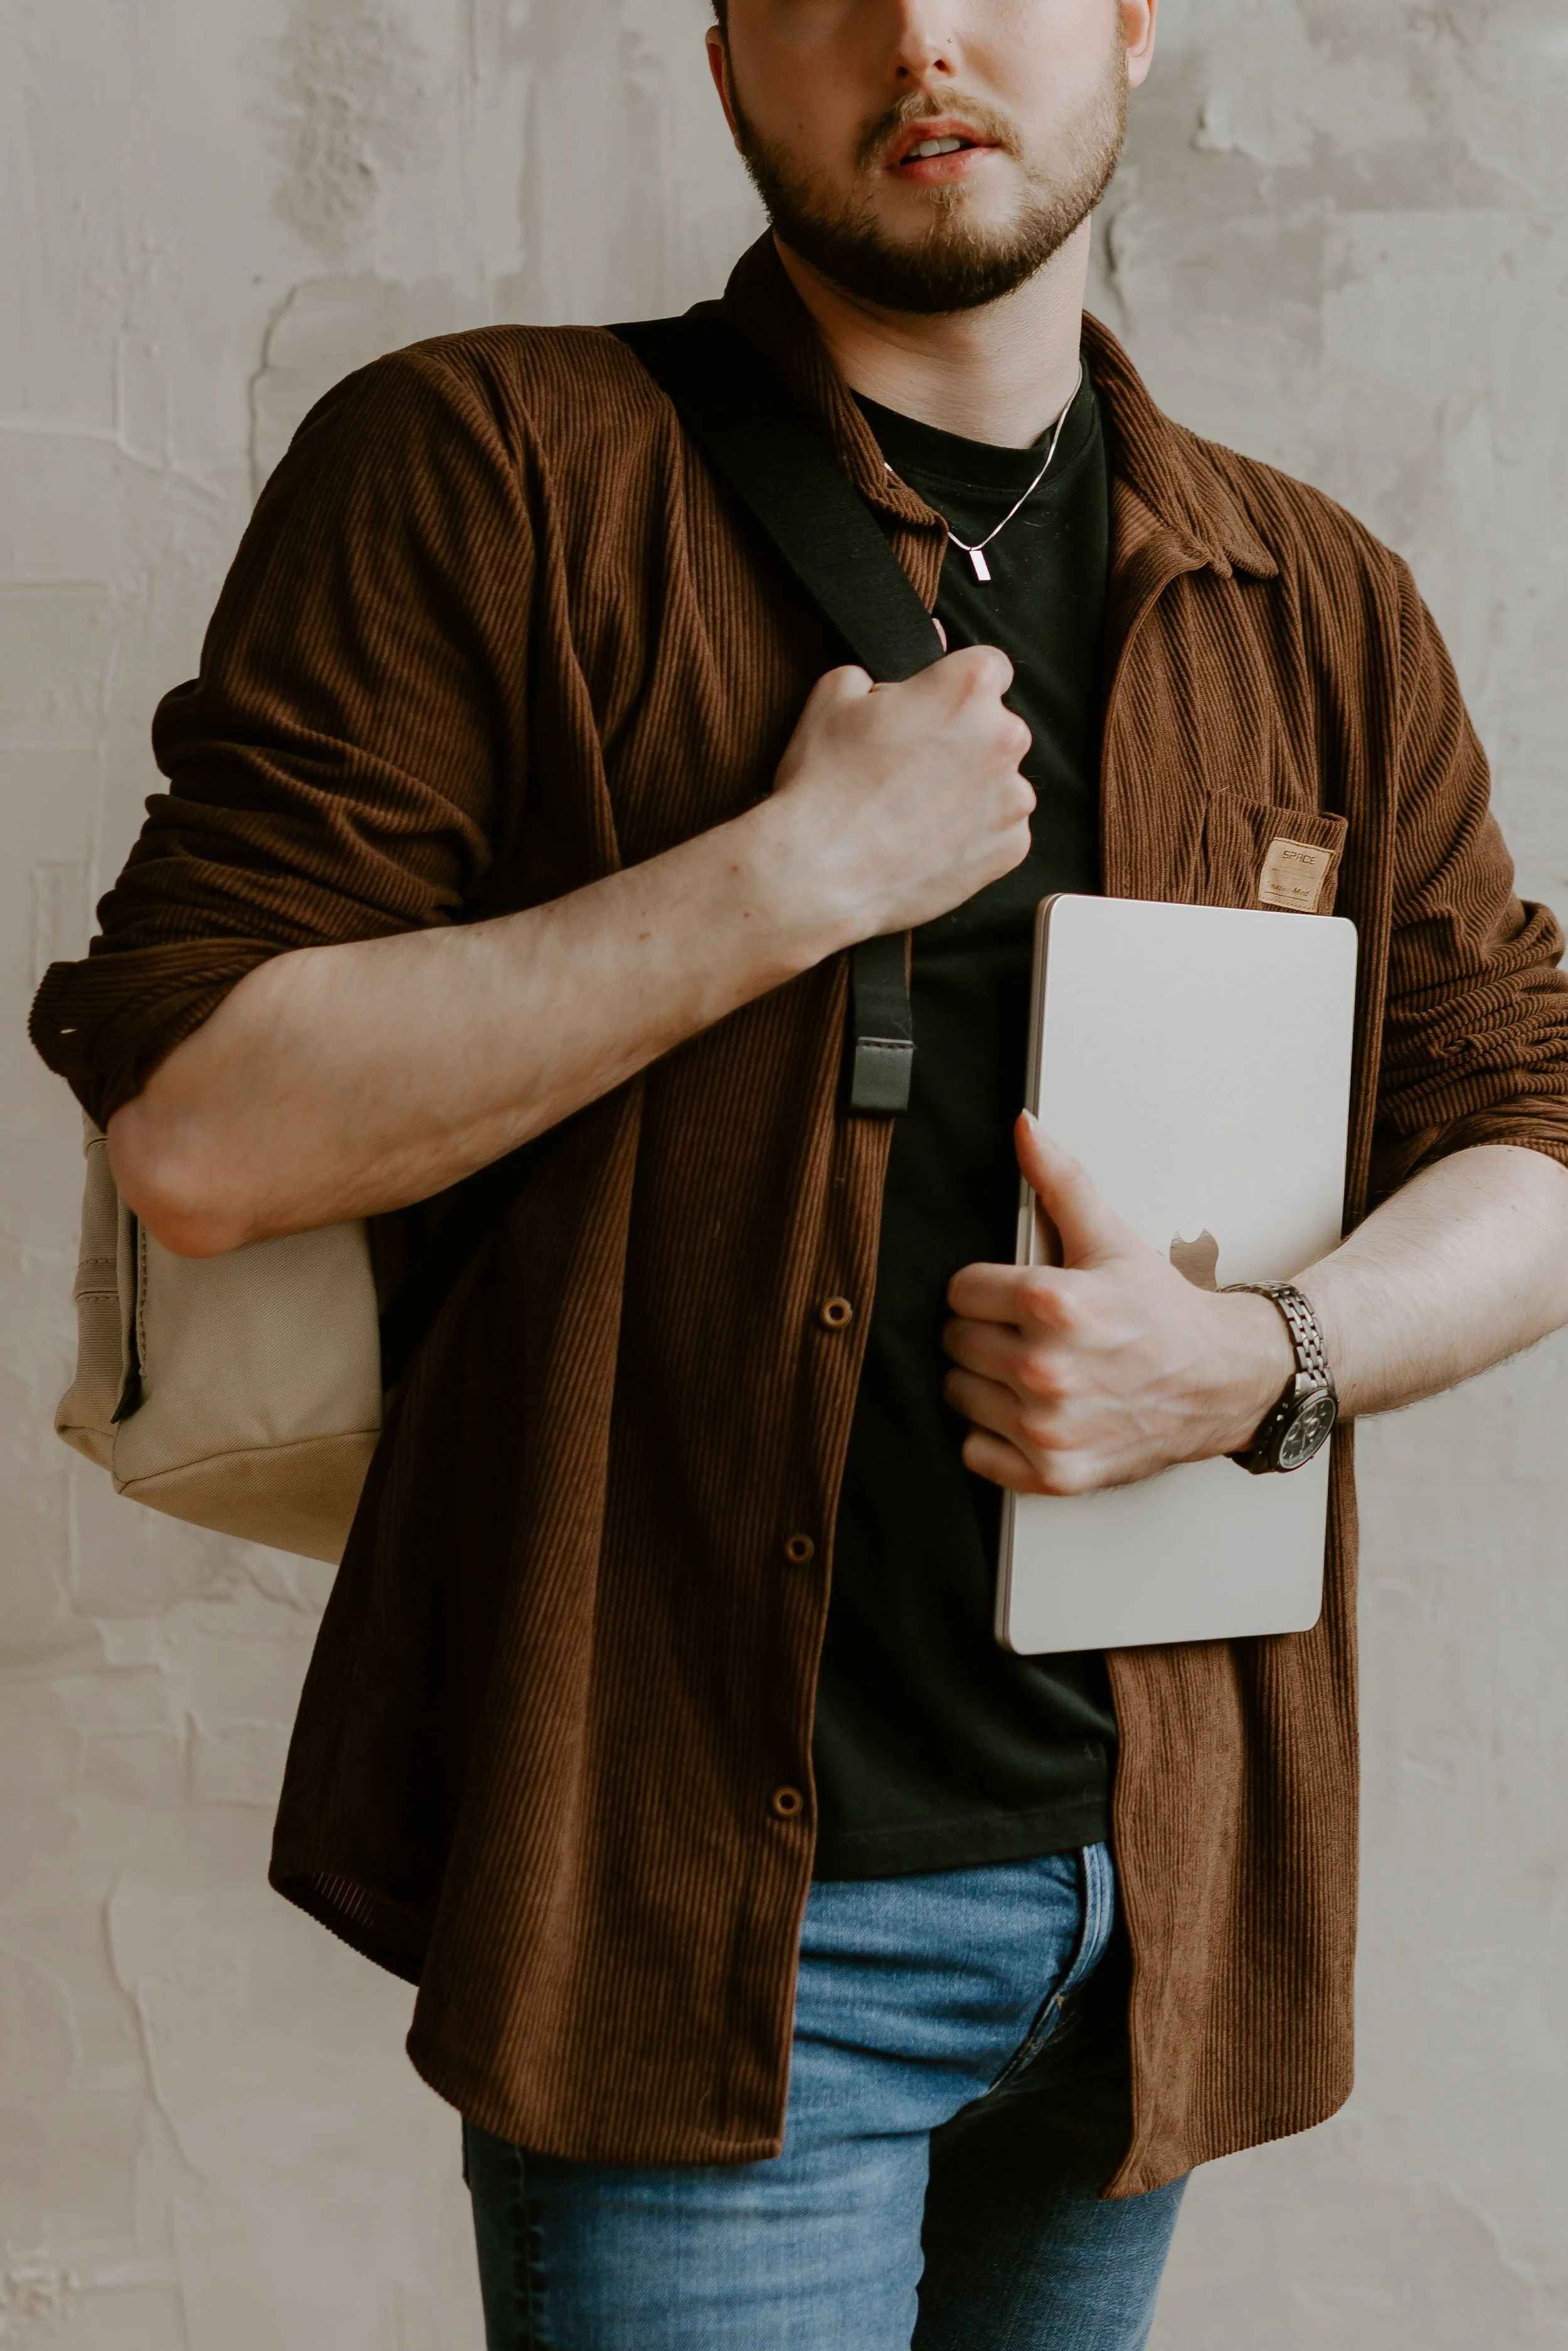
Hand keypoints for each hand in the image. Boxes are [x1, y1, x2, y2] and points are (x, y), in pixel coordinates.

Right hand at [760, 647, 1034, 951]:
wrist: (819, 873)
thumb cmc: (824, 785)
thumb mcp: (835, 696)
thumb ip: (885, 669)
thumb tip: (913, 663)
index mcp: (968, 688)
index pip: (990, 666)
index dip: (956, 686)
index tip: (936, 707)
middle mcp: (1005, 738)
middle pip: (996, 726)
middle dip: (962, 739)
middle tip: (909, 765)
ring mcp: (1013, 798)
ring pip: (999, 781)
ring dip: (969, 788)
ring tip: (914, 809)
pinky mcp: (1010, 848)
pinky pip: (999, 830)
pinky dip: (972, 834)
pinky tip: (927, 839)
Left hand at [941, 1115, 1294, 1494]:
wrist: (1222, 1381)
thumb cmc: (1164, 1314)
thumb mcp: (1111, 1238)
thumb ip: (1059, 1180)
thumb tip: (1024, 1128)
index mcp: (1054, 1305)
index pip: (960, 1291)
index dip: (984, 1288)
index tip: (1013, 1295)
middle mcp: (1046, 1369)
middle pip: (954, 1342)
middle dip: (983, 1331)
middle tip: (1027, 1332)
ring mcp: (1048, 1427)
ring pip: (960, 1394)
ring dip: (986, 1383)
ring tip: (1032, 1370)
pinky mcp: (1054, 1473)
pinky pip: (977, 1455)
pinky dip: (995, 1438)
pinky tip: (1031, 1413)